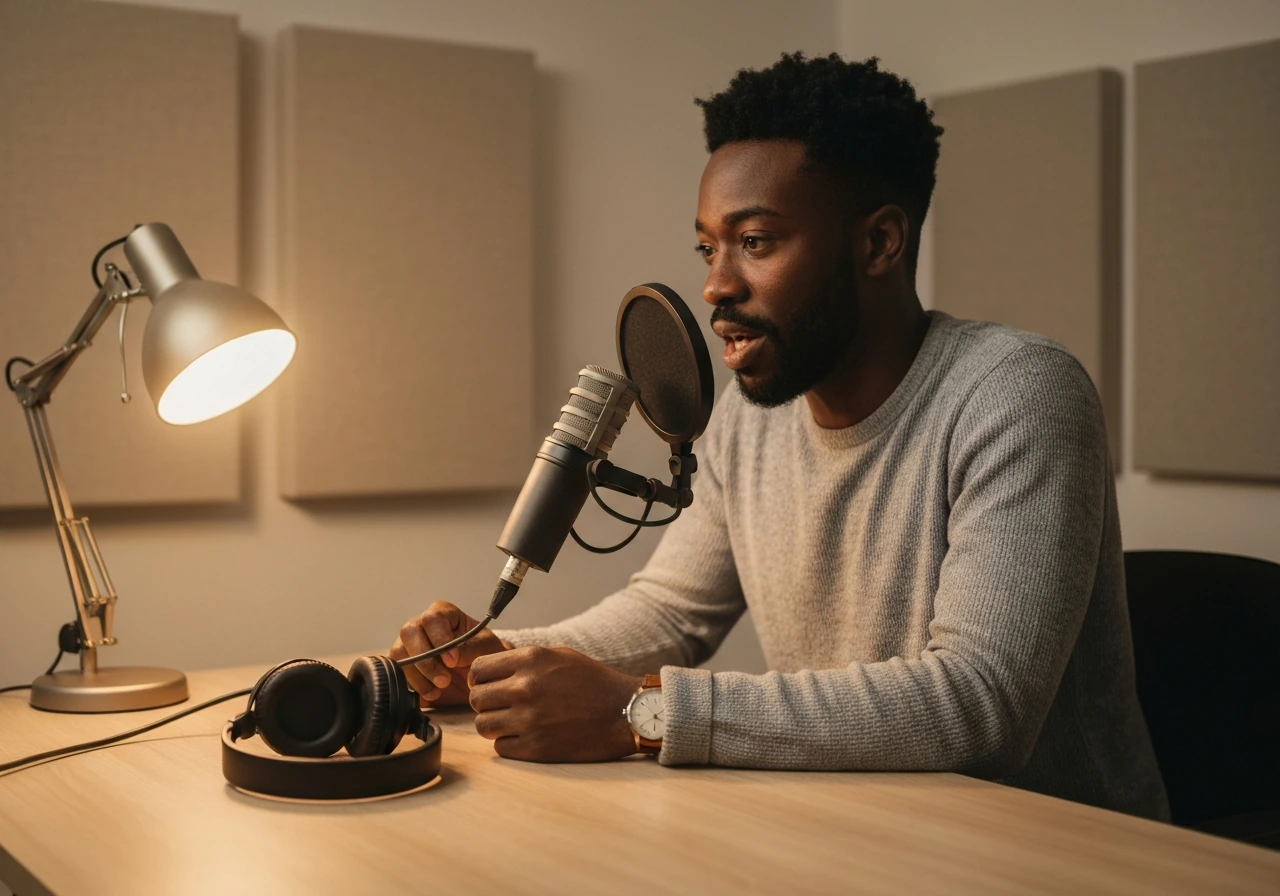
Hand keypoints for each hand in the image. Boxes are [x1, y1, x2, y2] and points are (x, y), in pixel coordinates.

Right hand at [389, 602, 508, 706]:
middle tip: (444, 681)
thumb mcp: (485, 648)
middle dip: (425, 660)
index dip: (440, 639)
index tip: (453, 661)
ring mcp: (408, 644)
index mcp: (443, 614)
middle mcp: (421, 625)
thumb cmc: (483, 652)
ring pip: (399, 654)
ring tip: (438, 690)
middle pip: (409, 633)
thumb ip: (470, 648)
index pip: (433, 619)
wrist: (477, 674)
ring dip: (417, 676)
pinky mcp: (403, 665)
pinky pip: (397, 673)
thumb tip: (451, 657)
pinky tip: (431, 694)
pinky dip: (412, 686)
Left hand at [467, 646, 641, 761]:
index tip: (488, 685)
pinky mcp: (536, 748)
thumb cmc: (594, 682)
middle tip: (502, 706)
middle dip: (486, 703)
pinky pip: (500, 747)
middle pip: (476, 699)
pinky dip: (509, 743)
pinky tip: (527, 736)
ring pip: (483, 725)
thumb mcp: (559, 655)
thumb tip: (493, 666)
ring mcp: (529, 719)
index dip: (479, 679)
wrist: (625, 712)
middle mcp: (525, 687)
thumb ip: (524, 659)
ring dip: (494, 725)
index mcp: (530, 660)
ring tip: (513, 722)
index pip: (478, 669)